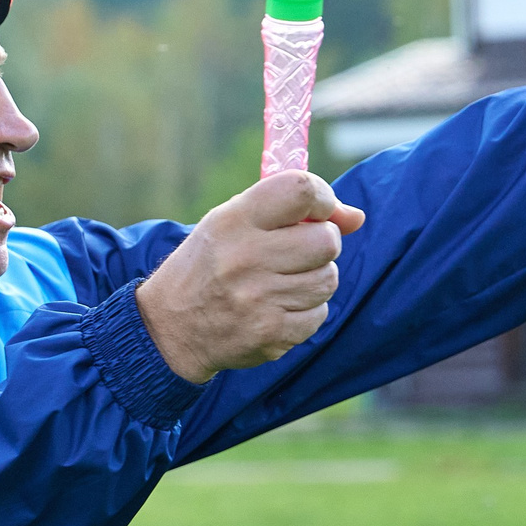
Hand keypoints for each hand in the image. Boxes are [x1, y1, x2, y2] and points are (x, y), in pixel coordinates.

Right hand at [137, 171, 363, 381]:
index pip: (301, 190)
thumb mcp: (230, 223)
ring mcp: (258, 300)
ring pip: (328, 280)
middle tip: (298, 252)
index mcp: (234, 220)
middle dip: (322, 244)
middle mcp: (245, 258)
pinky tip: (277, 310)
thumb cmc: (209, 265)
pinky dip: (305, 313)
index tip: (322, 210)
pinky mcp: (269, 335)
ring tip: (283, 283)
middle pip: (326, 241)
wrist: (168, 328)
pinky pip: (318, 315)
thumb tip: (357, 217)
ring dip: (314, 280)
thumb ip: (289, 212)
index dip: (324, 198)